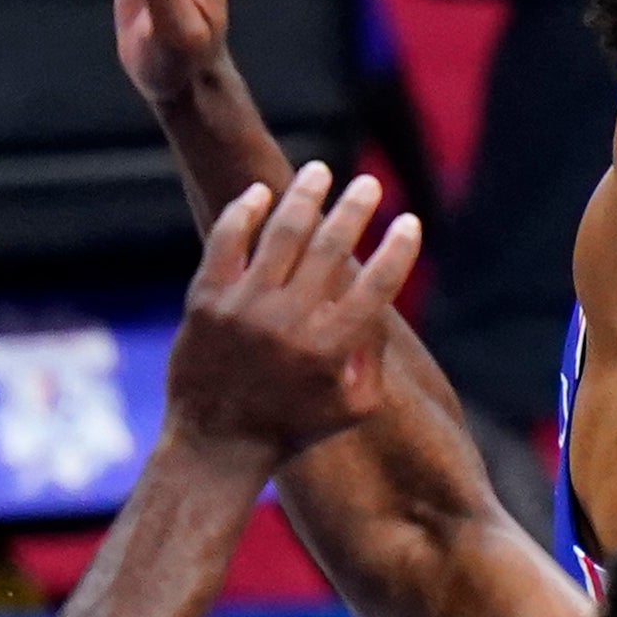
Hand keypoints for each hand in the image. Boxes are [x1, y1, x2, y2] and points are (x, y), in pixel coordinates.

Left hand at [167, 162, 424, 461]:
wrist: (215, 444)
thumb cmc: (293, 427)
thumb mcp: (355, 409)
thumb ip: (375, 358)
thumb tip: (381, 304)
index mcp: (330, 349)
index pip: (375, 286)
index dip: (398, 250)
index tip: (409, 222)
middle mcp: (288, 323)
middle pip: (330, 248)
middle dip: (355, 209)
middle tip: (368, 185)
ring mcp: (244, 308)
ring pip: (281, 234)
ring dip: (305, 196)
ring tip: (319, 172)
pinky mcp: (206, 302)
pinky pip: (226, 242)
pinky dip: (244, 212)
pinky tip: (260, 193)